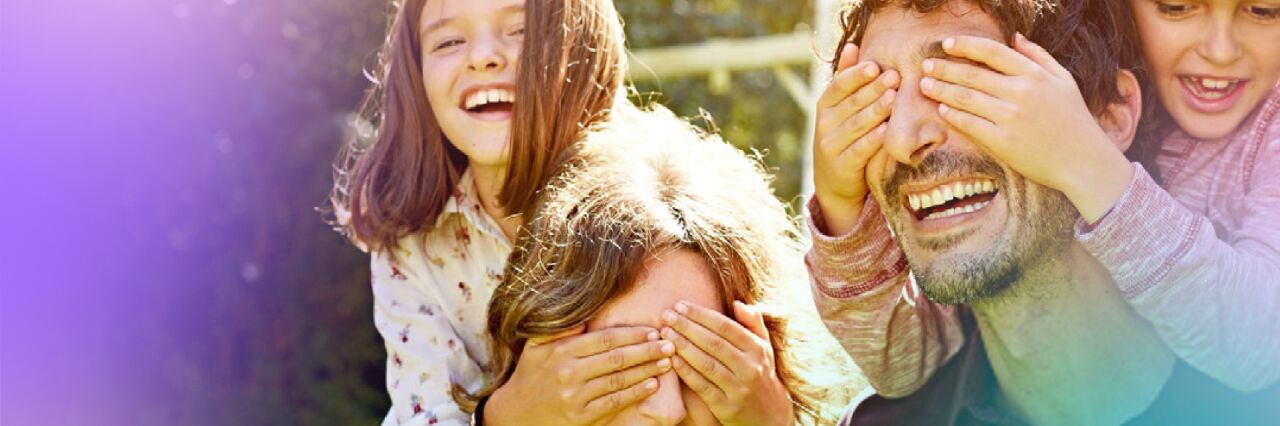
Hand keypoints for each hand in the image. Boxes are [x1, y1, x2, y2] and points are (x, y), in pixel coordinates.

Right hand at [487, 325, 675, 424]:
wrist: (514, 415)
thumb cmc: (530, 376)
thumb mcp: (535, 347)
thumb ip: (559, 328)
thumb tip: (584, 309)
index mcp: (561, 351)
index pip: (604, 339)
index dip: (631, 334)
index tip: (653, 330)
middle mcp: (568, 372)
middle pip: (616, 358)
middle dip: (646, 350)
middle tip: (670, 344)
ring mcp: (575, 396)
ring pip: (618, 380)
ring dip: (646, 370)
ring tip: (666, 362)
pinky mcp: (580, 417)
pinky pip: (614, 403)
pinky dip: (635, 393)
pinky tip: (651, 385)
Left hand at [661, 301, 792, 425]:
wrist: (770, 415)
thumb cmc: (760, 372)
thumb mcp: (764, 347)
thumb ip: (753, 323)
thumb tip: (737, 303)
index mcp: (758, 350)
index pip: (726, 327)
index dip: (701, 315)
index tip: (680, 305)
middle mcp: (750, 368)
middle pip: (713, 343)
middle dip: (687, 327)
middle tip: (667, 315)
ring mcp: (738, 389)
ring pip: (706, 364)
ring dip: (683, 347)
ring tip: (665, 334)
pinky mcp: (726, 407)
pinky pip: (702, 386)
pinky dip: (686, 372)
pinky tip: (673, 359)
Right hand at [813, 43, 898, 234]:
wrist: (833, 182)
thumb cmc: (843, 136)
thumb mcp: (839, 108)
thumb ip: (846, 78)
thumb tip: (852, 45)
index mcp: (824, 106)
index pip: (839, 86)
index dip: (856, 76)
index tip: (875, 66)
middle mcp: (824, 124)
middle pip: (851, 103)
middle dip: (873, 89)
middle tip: (894, 77)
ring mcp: (831, 146)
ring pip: (856, 125)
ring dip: (875, 111)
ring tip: (893, 98)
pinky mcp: (842, 166)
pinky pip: (859, 150)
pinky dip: (872, 140)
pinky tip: (885, 130)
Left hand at [920, 33, 1132, 221]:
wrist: (1083, 160)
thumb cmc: (1074, 119)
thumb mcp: (1064, 80)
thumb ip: (1038, 56)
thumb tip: (1014, 36)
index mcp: (1034, 75)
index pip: (991, 52)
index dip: (965, 46)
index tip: (946, 44)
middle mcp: (1021, 92)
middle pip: (972, 74)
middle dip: (944, 68)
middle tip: (925, 66)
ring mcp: (1010, 117)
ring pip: (966, 98)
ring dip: (941, 90)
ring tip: (925, 85)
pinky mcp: (1003, 142)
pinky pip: (970, 124)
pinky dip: (953, 115)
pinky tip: (941, 109)